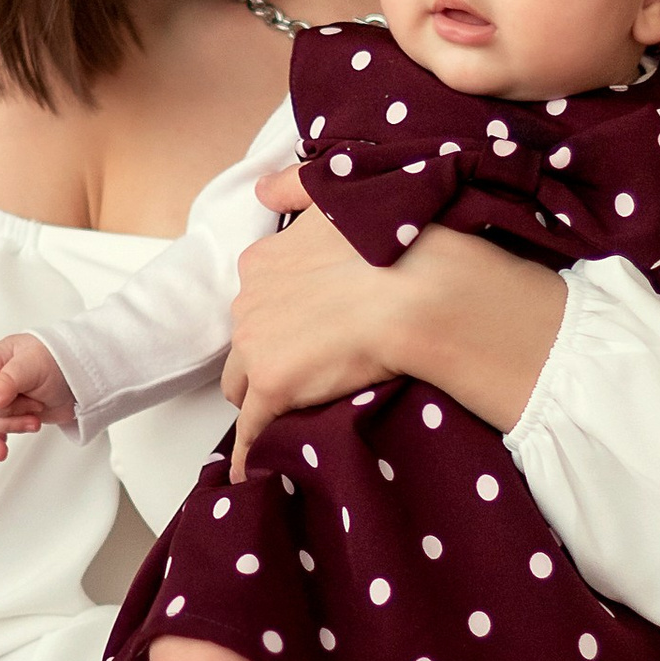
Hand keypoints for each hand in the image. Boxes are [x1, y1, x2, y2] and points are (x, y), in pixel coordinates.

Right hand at [0, 332, 76, 462]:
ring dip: (17, 425)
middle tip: (36, 404)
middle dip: (13, 413)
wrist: (80, 377)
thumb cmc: (57, 359)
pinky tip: (0, 453)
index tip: (15, 396)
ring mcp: (4, 399)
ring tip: (36, 417)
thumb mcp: (31, 365)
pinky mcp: (14, 415)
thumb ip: (7, 380)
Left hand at [221, 187, 407, 479]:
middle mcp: (248, 301)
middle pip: (245, 343)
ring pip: (242, 384)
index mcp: (262, 261)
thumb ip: (295, 187)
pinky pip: (251, 431)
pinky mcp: (273, 387)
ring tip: (285, 419)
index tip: (304, 330)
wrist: (416, 289)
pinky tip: (252, 473)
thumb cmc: (391, 244)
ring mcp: (256, 346)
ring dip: (261, 399)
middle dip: (267, 357)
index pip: (256, 302)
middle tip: (307, 371)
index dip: (279, 319)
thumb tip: (264, 187)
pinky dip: (250, 453)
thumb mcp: (337, 195)